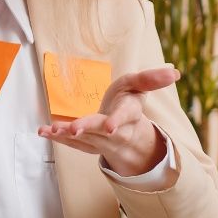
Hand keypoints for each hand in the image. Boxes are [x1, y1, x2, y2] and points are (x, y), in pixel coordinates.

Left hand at [37, 66, 178, 176]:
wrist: (125, 132)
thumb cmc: (129, 102)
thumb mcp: (140, 86)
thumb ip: (152, 79)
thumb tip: (174, 72)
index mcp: (131, 114)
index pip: (126, 117)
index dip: (118, 120)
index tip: (110, 126)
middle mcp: (117, 130)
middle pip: (101, 131)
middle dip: (87, 128)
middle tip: (74, 128)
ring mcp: (101, 140)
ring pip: (84, 139)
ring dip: (67, 134)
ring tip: (51, 128)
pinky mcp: (88, 144)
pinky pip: (72, 143)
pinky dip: (57, 138)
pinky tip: (43, 132)